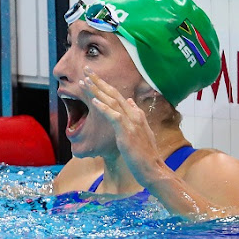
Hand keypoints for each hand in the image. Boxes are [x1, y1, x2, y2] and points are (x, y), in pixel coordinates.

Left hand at [80, 67, 164, 186]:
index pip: (118, 96)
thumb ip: (136, 115)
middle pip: (114, 94)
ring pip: (112, 102)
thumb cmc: (145, 154)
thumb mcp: (141, 131)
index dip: (105, 86)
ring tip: (85, 81)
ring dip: (98, 90)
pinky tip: (94, 101)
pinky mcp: (127, 132)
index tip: (92, 78)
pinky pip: (114, 116)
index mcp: (136, 114)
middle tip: (86, 70)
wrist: (153, 169)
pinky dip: (104, 108)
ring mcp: (131, 123)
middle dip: (99, 81)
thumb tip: (129, 101)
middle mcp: (134, 115)